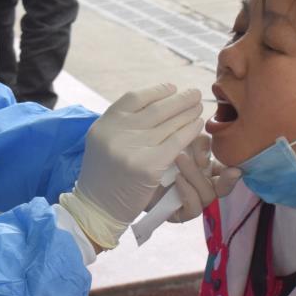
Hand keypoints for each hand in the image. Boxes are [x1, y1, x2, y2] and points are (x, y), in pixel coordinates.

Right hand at [74, 85, 204, 228]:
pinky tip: (197, 125)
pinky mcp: (148, 167)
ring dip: (188, 113)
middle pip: (156, 109)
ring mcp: (133, 149)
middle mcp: (117, 132)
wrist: (97, 208)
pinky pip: (176, 143)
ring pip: (169, 124)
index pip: (134, 97)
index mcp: (105, 123)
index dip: (156, 91)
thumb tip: (156, 102)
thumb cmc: (104, 174)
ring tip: (198, 107)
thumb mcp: (104, 141)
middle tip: (195, 94)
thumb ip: (123, 123)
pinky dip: (189, 131)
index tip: (172, 88)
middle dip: (179, 99)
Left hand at [163, 134, 239, 221]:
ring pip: (208, 194)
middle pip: (224, 187)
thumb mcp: (180, 143)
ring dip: (196, 175)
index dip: (233, 169)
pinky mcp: (181, 214)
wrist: (131, 173)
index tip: (234, 166)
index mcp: (208, 169)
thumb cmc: (157, 155)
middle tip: (220, 167)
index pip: (228, 171)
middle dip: (227, 179)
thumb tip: (207, 142)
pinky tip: (177, 180)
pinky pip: (194, 208)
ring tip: (179, 158)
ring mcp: (194, 202)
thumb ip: (197, 142)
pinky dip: (188, 192)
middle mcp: (204, 186)